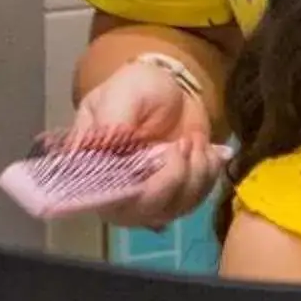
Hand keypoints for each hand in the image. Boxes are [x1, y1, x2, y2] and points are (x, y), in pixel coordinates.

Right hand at [66, 57, 221, 227]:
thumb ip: (111, 122)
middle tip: (183, 141)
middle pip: (146, 211)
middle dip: (174, 177)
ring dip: (195, 172)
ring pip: (176, 208)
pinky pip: (199, 198)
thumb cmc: (138, 89)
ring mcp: (150, 196)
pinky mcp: (178, 194)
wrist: (173, 88)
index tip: (161, 152)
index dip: (138, 189)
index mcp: (92, 169)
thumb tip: (103, 151)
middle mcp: (118, 191)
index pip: (107, 201)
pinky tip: (204, 149)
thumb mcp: (121, 95)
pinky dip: (209, 173)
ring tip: (192, 139)